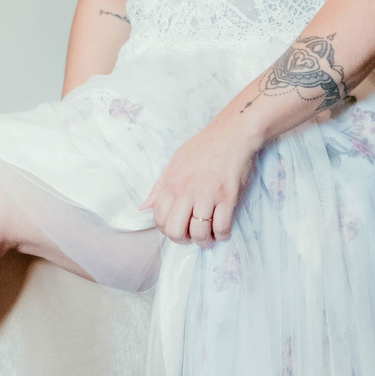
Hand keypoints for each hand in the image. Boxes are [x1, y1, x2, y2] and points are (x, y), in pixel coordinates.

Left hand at [141, 118, 257, 245]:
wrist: (231, 134)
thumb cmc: (203, 148)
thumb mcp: (174, 163)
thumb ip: (159, 187)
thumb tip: (143, 207)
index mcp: (170, 184)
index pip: (159, 219)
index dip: (166, 230)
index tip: (177, 229)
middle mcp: (185, 192)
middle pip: (175, 231)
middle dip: (183, 240)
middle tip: (192, 237)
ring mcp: (207, 195)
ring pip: (199, 233)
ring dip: (204, 241)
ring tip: (209, 237)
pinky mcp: (227, 197)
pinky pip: (222, 226)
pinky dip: (222, 235)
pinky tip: (223, 231)